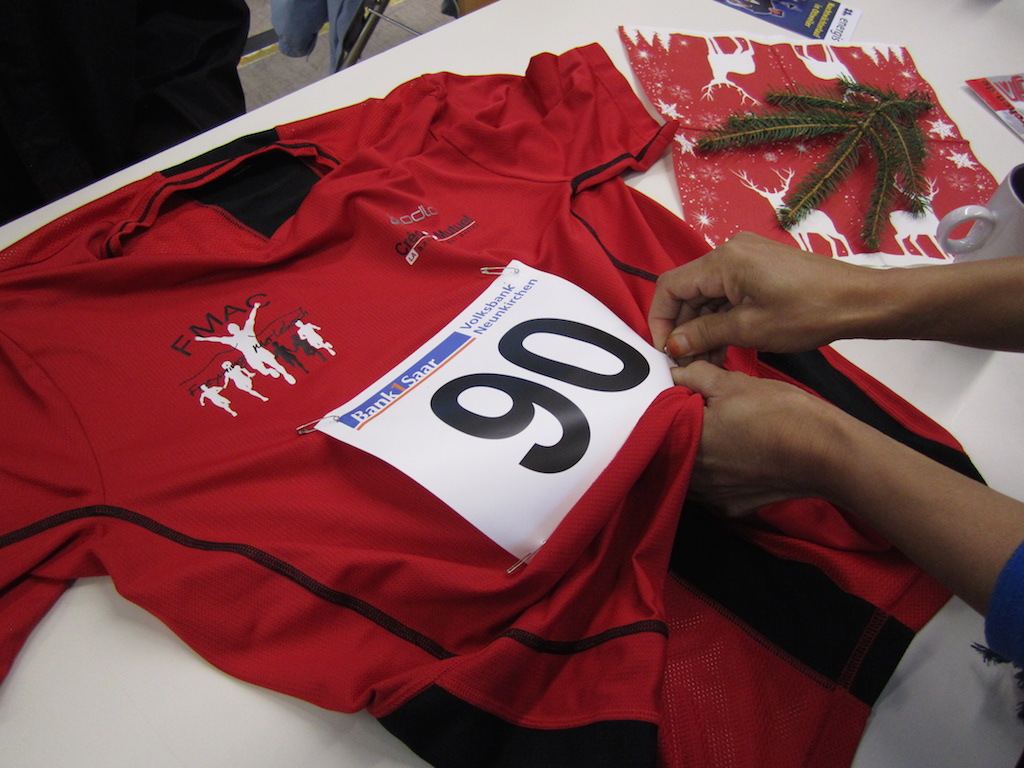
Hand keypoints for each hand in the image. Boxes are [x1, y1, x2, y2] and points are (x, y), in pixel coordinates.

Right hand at [649, 232, 875, 363]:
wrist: (859, 300)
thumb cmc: (810, 312)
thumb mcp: (750, 329)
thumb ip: (705, 334)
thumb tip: (672, 344)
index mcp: (724, 261)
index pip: (671, 286)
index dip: (660, 320)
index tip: (664, 350)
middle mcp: (730, 251)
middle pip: (688, 290)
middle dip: (683, 327)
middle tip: (686, 361)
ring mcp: (746, 257)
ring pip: (707, 294)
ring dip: (703, 326)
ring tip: (707, 360)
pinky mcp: (759, 267)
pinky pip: (727, 291)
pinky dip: (721, 317)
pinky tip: (724, 345)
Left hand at [674, 361, 850, 515]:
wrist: (827, 454)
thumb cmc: (779, 414)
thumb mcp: (733, 383)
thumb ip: (695, 376)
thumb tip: (675, 371)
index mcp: (686, 441)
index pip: (657, 422)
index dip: (666, 406)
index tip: (678, 394)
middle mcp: (693, 476)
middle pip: (671, 450)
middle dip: (678, 430)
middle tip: (697, 411)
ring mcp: (713, 496)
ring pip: (689, 471)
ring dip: (695, 454)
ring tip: (716, 434)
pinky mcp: (734, 506)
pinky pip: (713, 488)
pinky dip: (717, 473)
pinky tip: (732, 456)